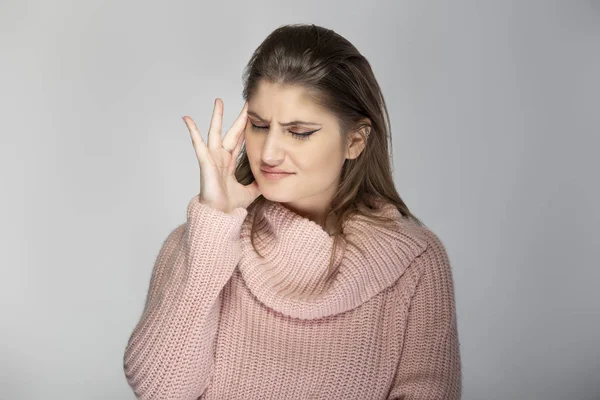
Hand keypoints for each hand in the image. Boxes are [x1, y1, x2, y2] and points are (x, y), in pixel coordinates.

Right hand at [183, 98, 260, 212]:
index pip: (240, 141)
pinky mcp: (205, 162)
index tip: (253, 116)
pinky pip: (198, 143)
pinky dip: (192, 131)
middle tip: (246, 103)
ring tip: (218, 101)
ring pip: (215, 132)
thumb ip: (257, 184)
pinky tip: (187, 119)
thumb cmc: (230, 206)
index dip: (246, 128)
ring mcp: (212, 158)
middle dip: (239, 118)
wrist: (221, 215)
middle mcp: (221, 158)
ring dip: (217, 117)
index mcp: (230, 163)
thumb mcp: (250, 192)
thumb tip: (266, 180)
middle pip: (232, 132)